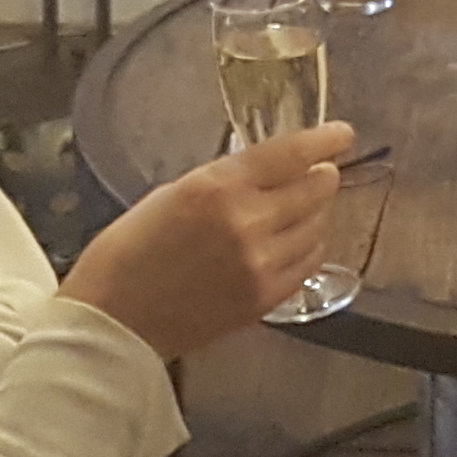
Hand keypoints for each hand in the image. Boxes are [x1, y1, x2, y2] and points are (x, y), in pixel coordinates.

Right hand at [59, 121, 353, 356]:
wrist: (114, 322)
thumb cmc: (126, 254)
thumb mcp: (172, 195)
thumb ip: (223, 183)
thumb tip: (265, 174)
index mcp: (216, 187)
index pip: (289, 154)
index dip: (323, 141)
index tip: (342, 134)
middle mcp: (247, 221)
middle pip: (315, 188)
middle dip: (321, 177)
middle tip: (320, 174)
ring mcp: (261, 262)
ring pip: (317, 226)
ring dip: (313, 214)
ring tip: (298, 211)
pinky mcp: (267, 298)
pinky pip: (308, 263)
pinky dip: (307, 248)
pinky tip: (294, 244)